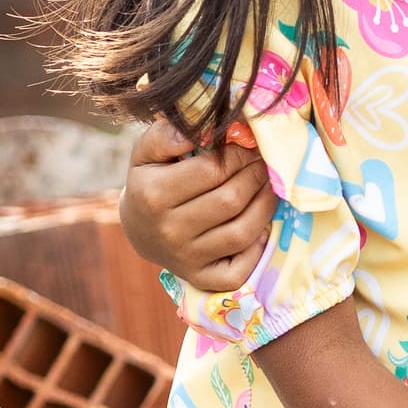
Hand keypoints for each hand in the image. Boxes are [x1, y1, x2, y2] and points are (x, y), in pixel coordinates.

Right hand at [125, 116, 272, 292]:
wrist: (139, 231)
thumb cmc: (150, 182)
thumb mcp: (146, 153)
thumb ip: (165, 135)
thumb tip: (197, 128)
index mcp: (152, 195)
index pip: (212, 170)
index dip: (238, 154)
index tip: (247, 145)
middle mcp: (168, 231)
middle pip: (231, 200)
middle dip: (256, 175)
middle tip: (263, 162)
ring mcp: (186, 258)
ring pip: (242, 231)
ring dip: (265, 204)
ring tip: (268, 186)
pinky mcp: (201, 279)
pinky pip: (240, 269)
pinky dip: (257, 248)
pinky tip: (261, 226)